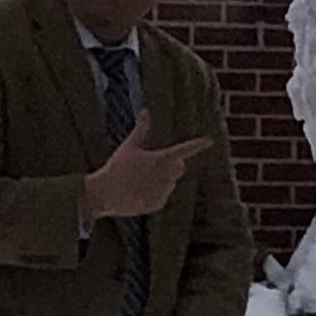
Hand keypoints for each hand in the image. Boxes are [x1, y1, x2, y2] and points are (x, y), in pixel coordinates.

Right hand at [79, 122, 207, 224]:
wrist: (105, 194)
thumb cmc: (117, 167)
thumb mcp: (129, 146)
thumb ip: (142, 129)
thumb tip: (145, 111)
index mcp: (162, 159)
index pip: (185, 149)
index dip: (198, 144)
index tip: (209, 141)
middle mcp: (167, 176)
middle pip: (180, 167)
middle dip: (173, 164)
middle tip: (154, 164)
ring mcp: (164, 191)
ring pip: (170, 182)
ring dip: (161, 180)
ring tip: (139, 180)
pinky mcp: (159, 204)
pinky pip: (162, 196)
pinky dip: (154, 193)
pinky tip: (138, 192)